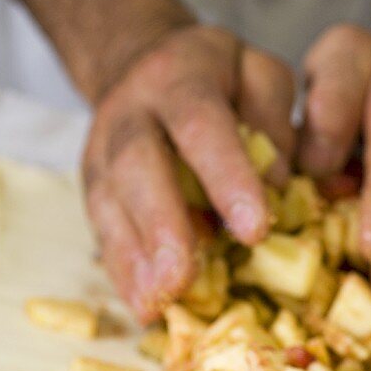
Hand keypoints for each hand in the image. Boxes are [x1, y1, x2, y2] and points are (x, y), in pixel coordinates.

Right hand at [83, 24, 294, 322]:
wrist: (142, 63)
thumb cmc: (219, 81)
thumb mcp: (258, 75)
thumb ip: (273, 121)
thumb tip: (278, 184)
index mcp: (182, 77)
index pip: (201, 125)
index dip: (226, 178)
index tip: (255, 231)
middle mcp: (132, 112)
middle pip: (137, 166)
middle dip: (160, 226)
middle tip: (182, 279)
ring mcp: (101, 150)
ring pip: (109, 203)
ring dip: (133, 259)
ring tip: (156, 304)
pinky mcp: (92, 186)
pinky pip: (102, 230)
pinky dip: (122, 272)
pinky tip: (143, 306)